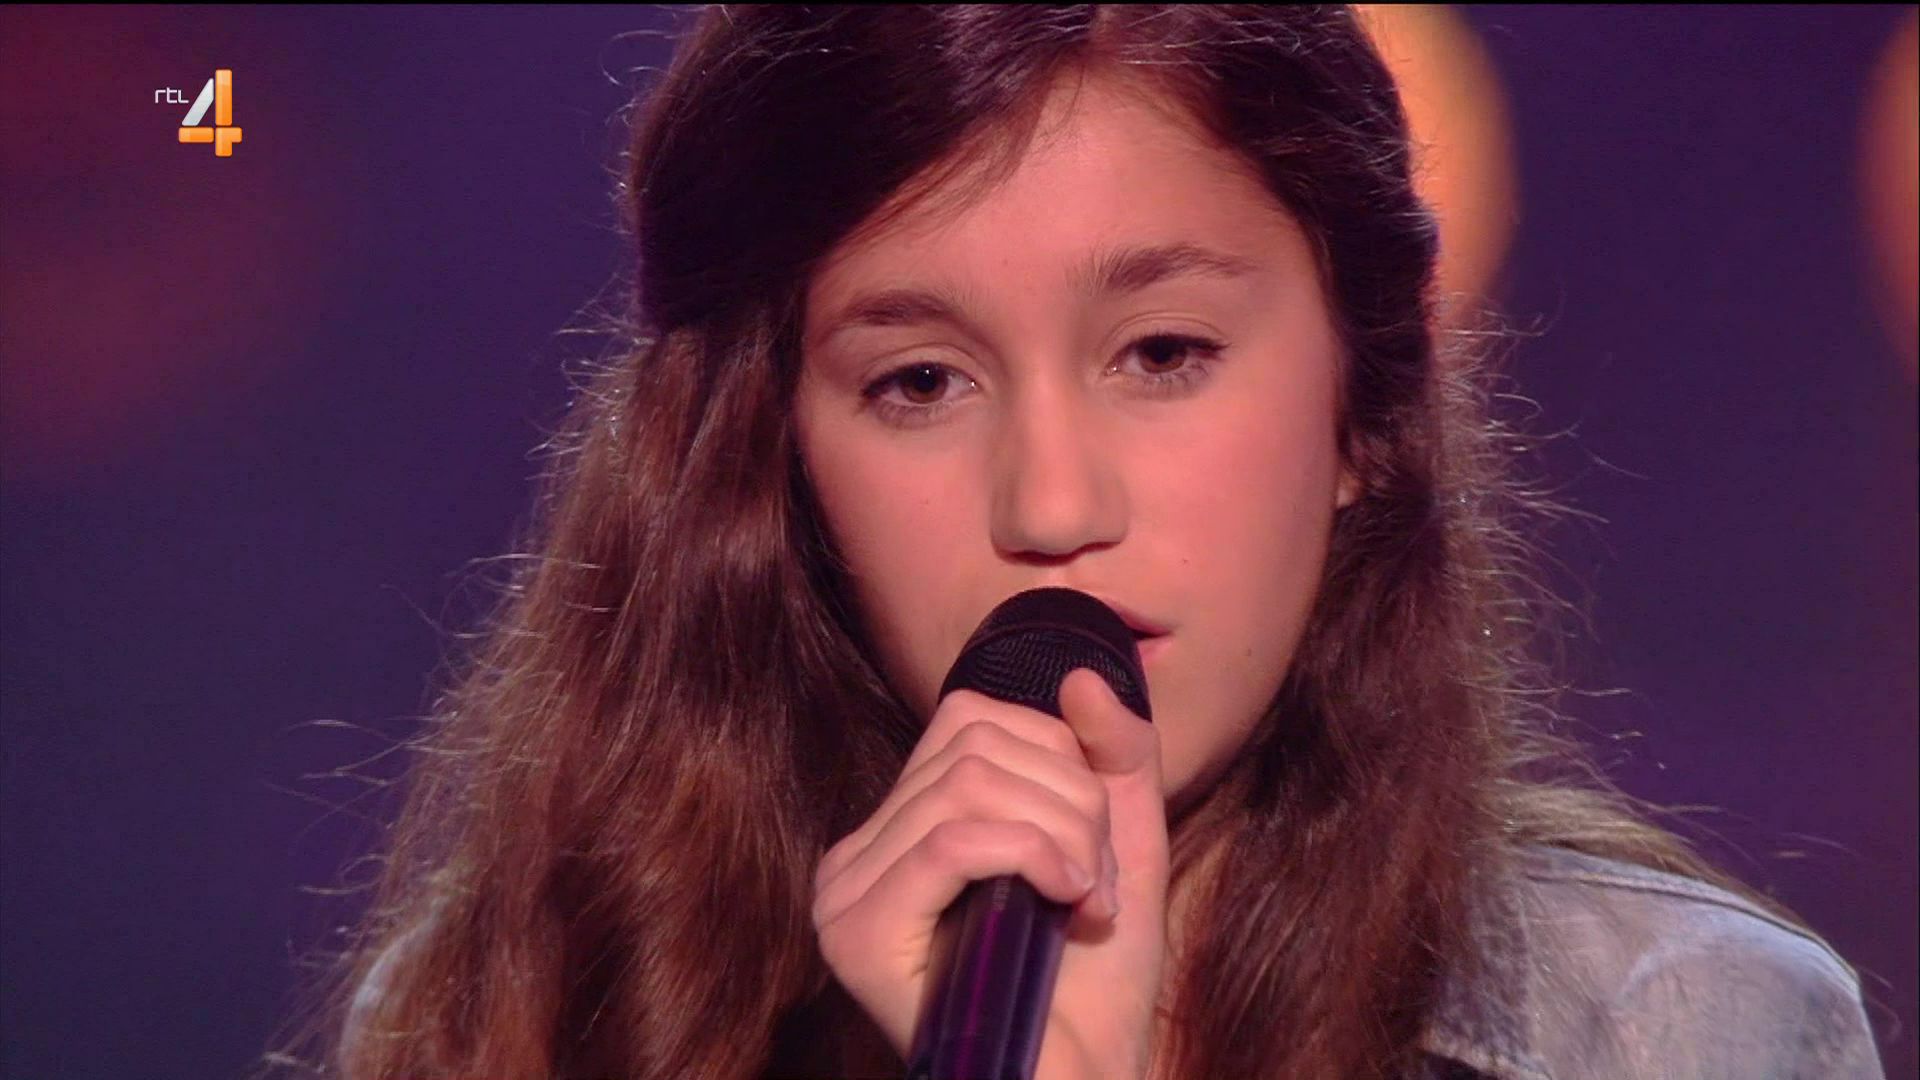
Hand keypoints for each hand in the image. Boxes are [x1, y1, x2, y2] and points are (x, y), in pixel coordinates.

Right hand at [811, 668, 1170, 1077]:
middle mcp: (858, 855)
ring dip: (1062, 834)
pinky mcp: (859, 935)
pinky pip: (951, 840)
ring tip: (1086, 901)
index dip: (1056, 759)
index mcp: (902, 829)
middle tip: (1097, 882)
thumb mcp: (1124, 845)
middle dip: (1069, 800)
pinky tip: (1067, 901)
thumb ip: (1114, 754)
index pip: (968, 721)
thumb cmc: (1095, 988)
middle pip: (971, 745)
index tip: (1094, 845)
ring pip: (966, 786)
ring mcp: (846, 895)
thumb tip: (1079, 673)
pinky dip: (1030, 854)